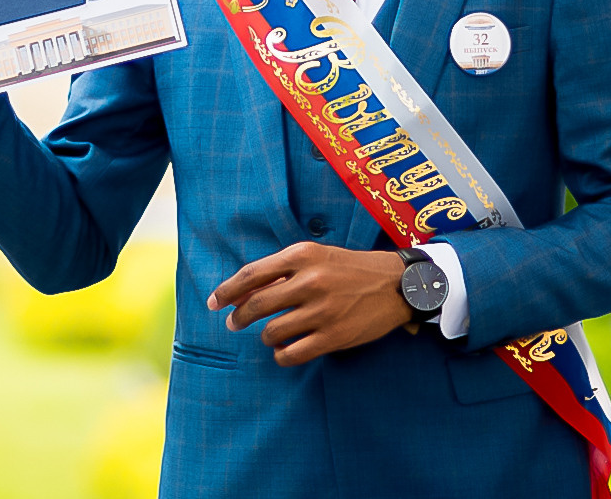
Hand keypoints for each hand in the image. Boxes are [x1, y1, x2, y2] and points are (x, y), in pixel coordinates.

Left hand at [206, 242, 409, 366]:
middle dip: (238, 318)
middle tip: (233, 324)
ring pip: (271, 332)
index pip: (251, 275)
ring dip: (265, 336)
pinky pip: (291, 354)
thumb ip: (280, 272)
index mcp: (302, 255)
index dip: (226, 291)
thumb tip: (241, 294)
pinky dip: (281, 355)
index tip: (214, 302)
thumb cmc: (349, 268)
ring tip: (271, 333)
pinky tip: (284, 350)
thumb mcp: (315, 257)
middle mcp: (310, 281)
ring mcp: (322, 310)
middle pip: (256, 305)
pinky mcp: (334, 337)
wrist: (396, 284)